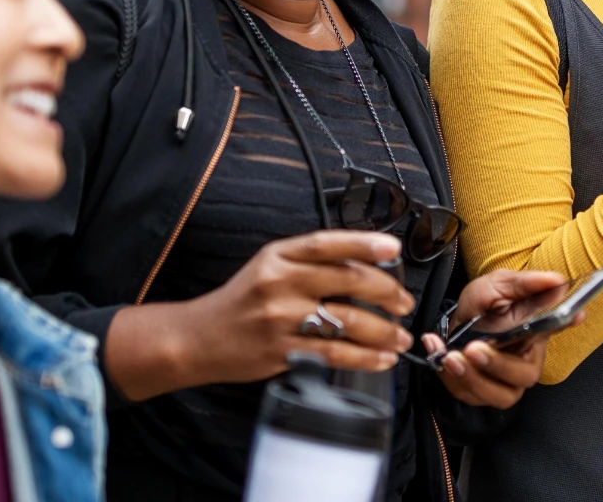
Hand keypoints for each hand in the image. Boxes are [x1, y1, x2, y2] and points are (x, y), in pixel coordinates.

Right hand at [107, 231, 414, 400]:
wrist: (197, 338)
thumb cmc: (242, 299)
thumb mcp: (269, 264)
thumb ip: (309, 260)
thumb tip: (364, 259)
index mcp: (280, 255)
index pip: (327, 243)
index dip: (364, 243)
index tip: (394, 248)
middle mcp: (280, 282)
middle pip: (346, 280)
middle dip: (385, 291)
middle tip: (404, 302)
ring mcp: (281, 318)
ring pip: (346, 320)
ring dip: (383, 330)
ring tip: (401, 336)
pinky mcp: (281, 351)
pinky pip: (334, 353)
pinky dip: (365, 357)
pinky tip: (382, 359)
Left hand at [421, 270, 580, 408]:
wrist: (455, 322)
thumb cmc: (482, 305)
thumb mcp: (497, 285)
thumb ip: (524, 284)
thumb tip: (556, 279)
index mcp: (535, 332)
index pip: (557, 327)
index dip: (563, 324)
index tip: (573, 314)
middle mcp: (525, 361)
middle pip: (524, 375)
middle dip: (497, 365)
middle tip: (473, 348)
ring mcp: (505, 382)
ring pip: (498, 395)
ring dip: (472, 377)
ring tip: (450, 356)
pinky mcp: (481, 393)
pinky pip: (469, 395)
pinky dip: (450, 377)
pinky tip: (439, 354)